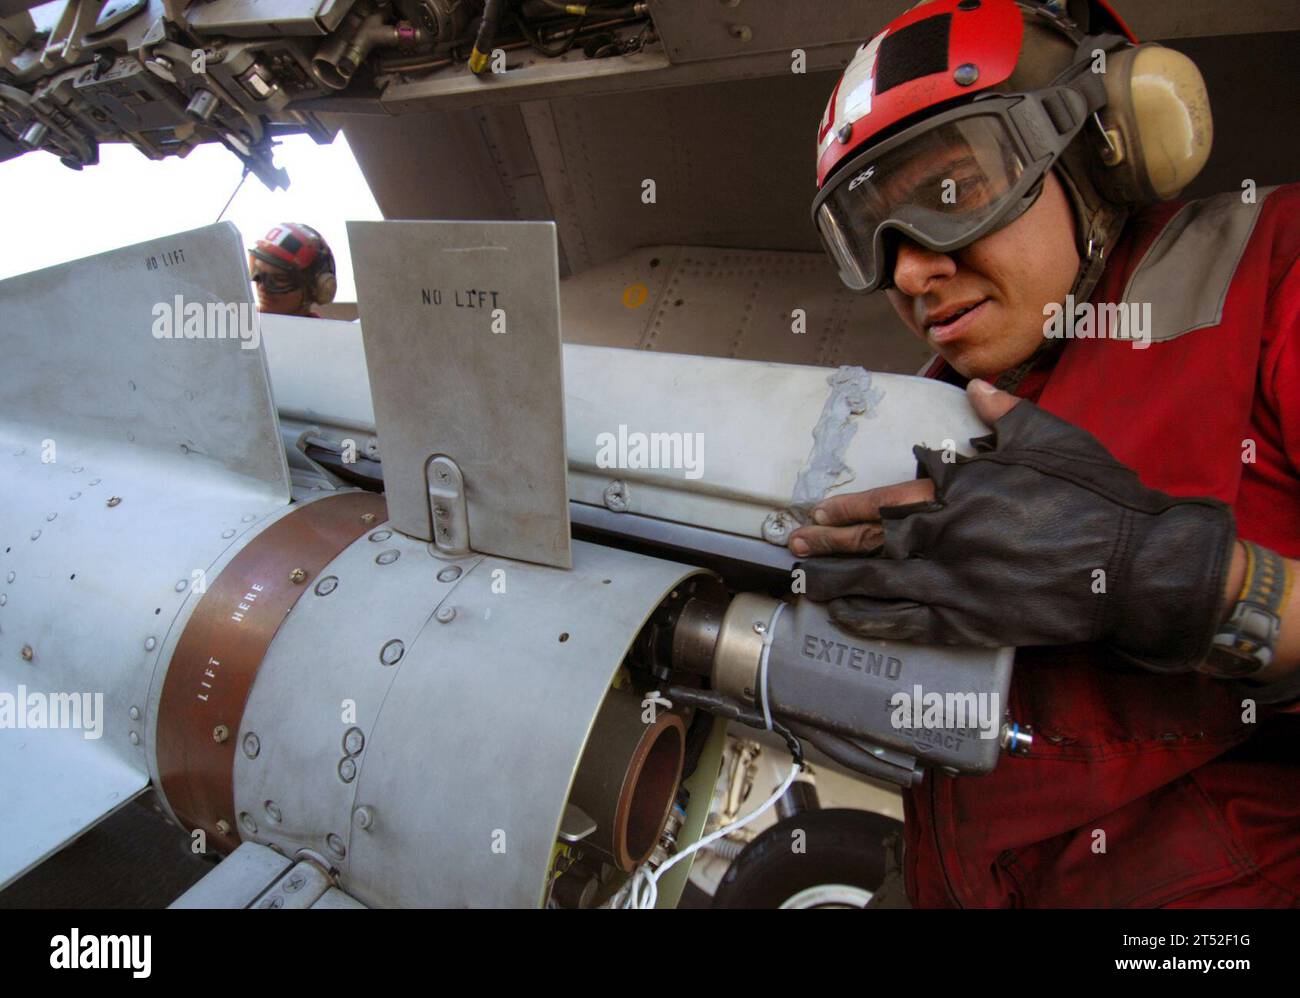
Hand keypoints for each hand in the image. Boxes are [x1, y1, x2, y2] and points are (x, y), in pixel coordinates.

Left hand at [791, 380, 1237, 671]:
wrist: (1133, 562)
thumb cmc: (1093, 496)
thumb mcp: (1049, 438)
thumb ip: (1003, 415)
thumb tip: (976, 387)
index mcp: (960, 488)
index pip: (887, 499)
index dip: (848, 507)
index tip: (818, 510)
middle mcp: (946, 533)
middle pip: (871, 540)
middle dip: (827, 545)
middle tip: (793, 546)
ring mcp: (954, 580)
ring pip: (877, 583)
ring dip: (835, 583)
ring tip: (803, 583)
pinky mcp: (971, 620)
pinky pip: (907, 622)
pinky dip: (871, 620)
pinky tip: (845, 619)